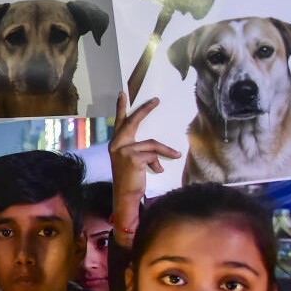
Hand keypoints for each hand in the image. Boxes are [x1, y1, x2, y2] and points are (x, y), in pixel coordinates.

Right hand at [107, 92, 179, 245]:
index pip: (120, 122)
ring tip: (175, 155)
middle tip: (155, 100)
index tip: (123, 94)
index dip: (121, 108)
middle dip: (144, 110)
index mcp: (116, 144)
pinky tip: (158, 171)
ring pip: (151, 144)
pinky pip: (153, 154)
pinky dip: (159, 162)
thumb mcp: (137, 162)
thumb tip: (159, 156)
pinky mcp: (132, 157)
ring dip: (164, 151)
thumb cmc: (131, 179)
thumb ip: (144, 152)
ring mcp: (123, 150)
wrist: (126, 195)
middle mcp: (116, 144)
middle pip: (132, 122)